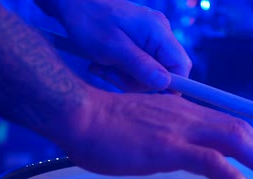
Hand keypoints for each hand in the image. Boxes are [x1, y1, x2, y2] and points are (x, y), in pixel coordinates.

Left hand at [36, 0, 191, 91]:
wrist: (71, 4)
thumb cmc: (89, 21)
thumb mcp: (113, 48)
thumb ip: (141, 66)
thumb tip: (166, 84)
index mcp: (158, 31)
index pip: (181, 65)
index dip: (171, 85)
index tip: (150, 94)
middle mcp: (158, 33)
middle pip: (163, 72)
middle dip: (138, 82)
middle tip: (111, 74)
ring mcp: (148, 38)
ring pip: (147, 72)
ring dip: (124, 77)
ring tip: (102, 67)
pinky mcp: (137, 42)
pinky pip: (136, 65)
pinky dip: (119, 70)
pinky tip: (101, 64)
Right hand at [59, 88, 252, 178]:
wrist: (81, 116)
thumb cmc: (103, 122)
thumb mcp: (144, 122)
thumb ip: (165, 131)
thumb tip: (176, 147)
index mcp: (182, 109)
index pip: (228, 120)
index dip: (252, 138)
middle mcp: (187, 115)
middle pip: (240, 128)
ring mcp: (179, 131)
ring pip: (234, 140)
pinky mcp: (168, 149)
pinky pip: (211, 162)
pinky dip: (234, 176)